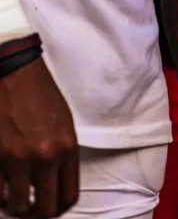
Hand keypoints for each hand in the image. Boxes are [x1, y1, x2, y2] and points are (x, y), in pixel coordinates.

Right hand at [0, 57, 78, 216]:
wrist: (16, 74)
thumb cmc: (41, 95)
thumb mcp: (64, 123)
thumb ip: (62, 155)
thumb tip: (53, 184)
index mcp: (67, 148)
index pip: (69, 195)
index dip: (59, 207)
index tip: (50, 205)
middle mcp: (46, 157)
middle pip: (46, 209)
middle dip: (39, 213)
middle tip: (32, 208)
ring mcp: (19, 159)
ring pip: (19, 208)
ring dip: (17, 207)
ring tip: (14, 199)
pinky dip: (0, 197)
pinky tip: (2, 189)